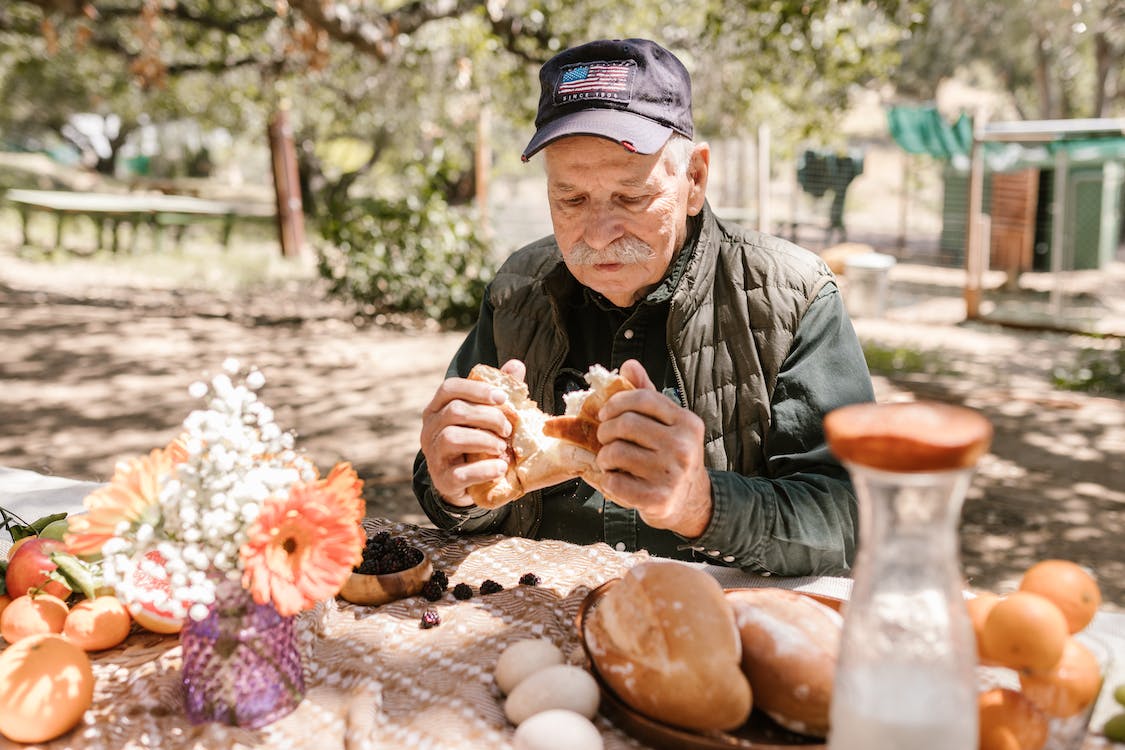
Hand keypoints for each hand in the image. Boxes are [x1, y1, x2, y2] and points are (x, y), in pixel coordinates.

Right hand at [419, 360, 525, 506]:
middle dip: (488, 416)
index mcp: (437, 409)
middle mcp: (430, 430)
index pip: (449, 388)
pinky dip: (484, 470)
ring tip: (502, 447)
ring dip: (484, 440)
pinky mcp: (443, 480)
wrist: (466, 485)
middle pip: (455, 411)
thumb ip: (498, 392)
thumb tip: (516, 365)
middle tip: (508, 429)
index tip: (502, 397)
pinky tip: (501, 468)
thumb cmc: (476, 443)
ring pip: (453, 438)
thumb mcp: (485, 417)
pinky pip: (460, 473)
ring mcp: (433, 455)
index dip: (476, 389)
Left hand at [588, 359, 712, 536]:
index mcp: (687, 423)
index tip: (605, 413)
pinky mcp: (658, 499)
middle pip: (626, 424)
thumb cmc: (671, 455)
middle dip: (606, 430)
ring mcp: (672, 475)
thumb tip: (629, 365)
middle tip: (604, 439)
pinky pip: (615, 483)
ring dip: (604, 457)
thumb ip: (647, 395)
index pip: (643, 399)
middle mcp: (683, 447)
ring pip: (616, 452)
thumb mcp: (667, 423)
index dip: (616, 402)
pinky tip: (616, 480)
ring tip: (609, 461)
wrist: (690, 500)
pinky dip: (607, 481)